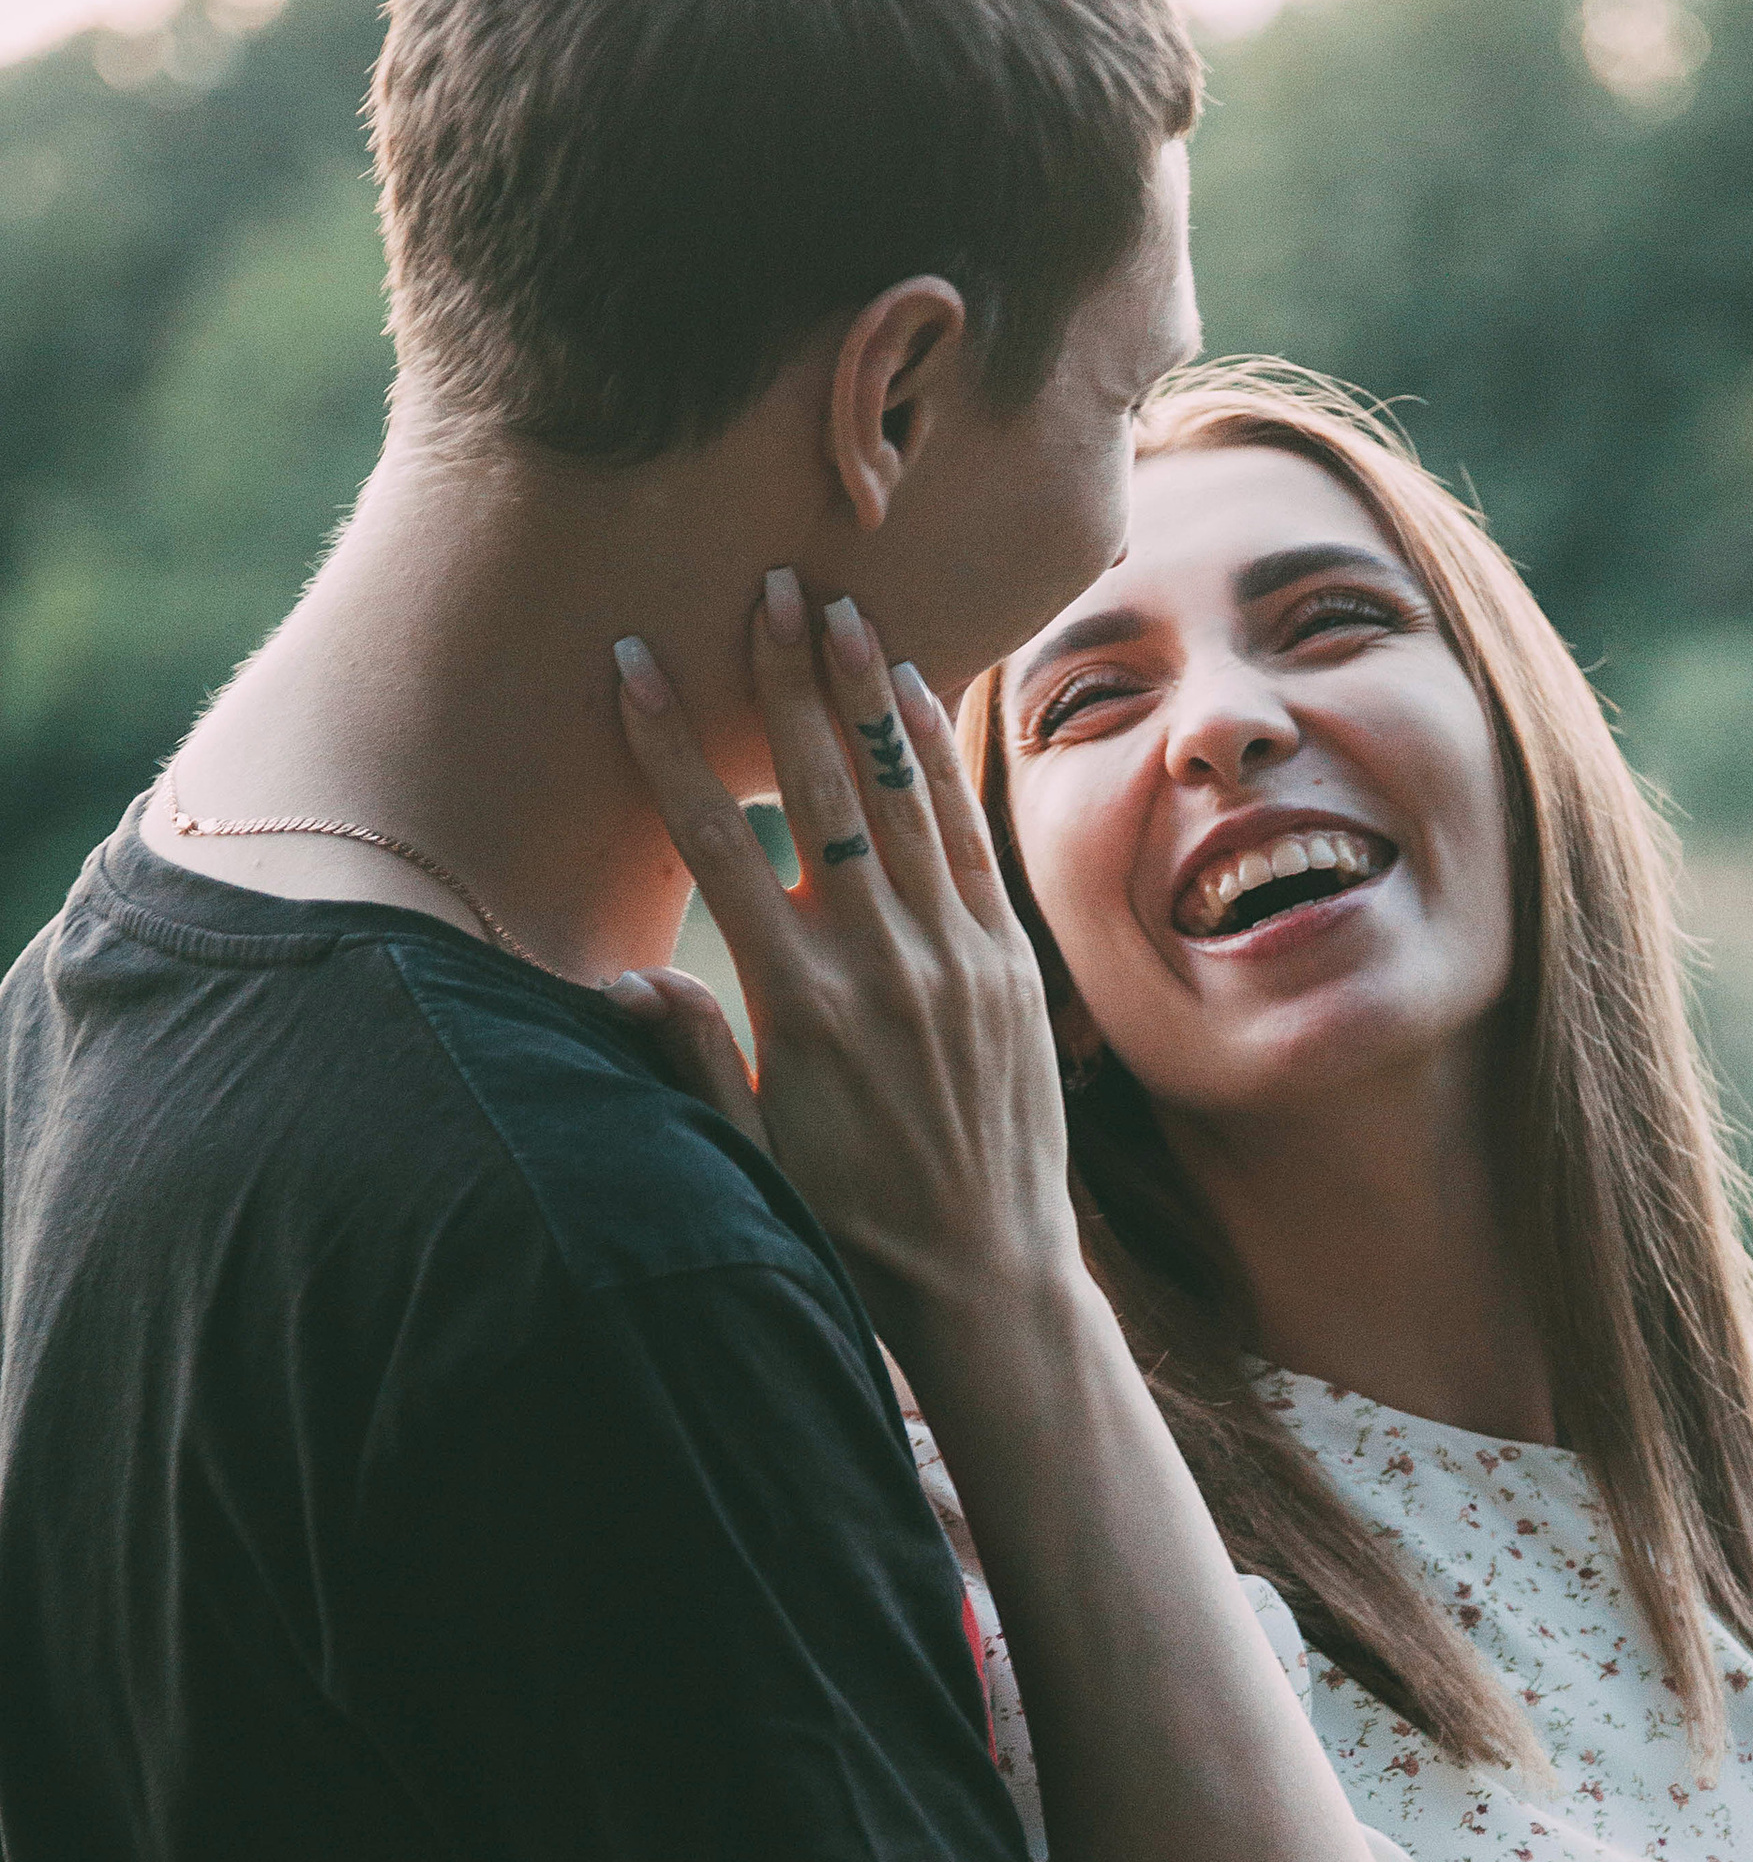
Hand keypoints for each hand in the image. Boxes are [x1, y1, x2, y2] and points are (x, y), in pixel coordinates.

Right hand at [610, 575, 1082, 1372]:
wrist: (988, 1277)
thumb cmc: (853, 1225)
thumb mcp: (751, 1157)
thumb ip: (693, 1060)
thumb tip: (632, 975)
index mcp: (798, 1007)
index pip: (718, 848)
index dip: (671, 749)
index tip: (633, 666)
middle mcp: (879, 966)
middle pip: (824, 791)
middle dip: (786, 682)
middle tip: (764, 584)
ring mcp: (955, 959)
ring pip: (904, 796)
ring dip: (867, 695)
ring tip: (838, 605)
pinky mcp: (1011, 966)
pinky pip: (972, 840)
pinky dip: (943, 760)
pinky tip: (917, 692)